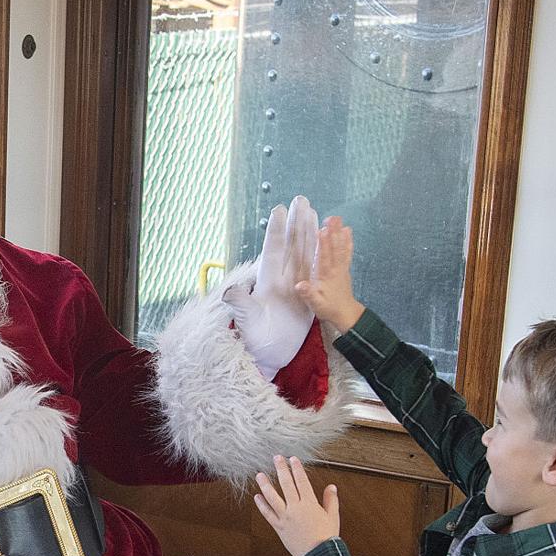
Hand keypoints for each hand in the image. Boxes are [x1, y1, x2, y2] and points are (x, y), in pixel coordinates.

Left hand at [225, 196, 319, 378]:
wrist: (269, 356)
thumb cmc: (255, 340)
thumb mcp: (246, 321)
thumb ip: (240, 305)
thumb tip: (230, 292)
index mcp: (266, 282)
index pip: (272, 251)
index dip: (276, 231)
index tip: (280, 209)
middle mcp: (280, 280)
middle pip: (290, 247)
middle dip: (296, 224)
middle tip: (301, 200)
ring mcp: (294, 287)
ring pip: (304, 256)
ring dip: (309, 235)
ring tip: (314, 212)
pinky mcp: (306, 296)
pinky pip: (315, 273)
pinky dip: (321, 258)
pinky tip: (325, 243)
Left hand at [254, 455, 341, 555]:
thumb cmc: (326, 537)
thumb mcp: (333, 516)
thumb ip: (331, 500)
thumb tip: (331, 487)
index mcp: (310, 503)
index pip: (302, 481)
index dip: (296, 468)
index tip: (292, 459)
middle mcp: (295, 508)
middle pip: (286, 484)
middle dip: (281, 469)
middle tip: (276, 458)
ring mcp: (285, 517)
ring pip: (273, 497)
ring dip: (265, 485)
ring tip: (260, 475)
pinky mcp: (279, 527)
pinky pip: (268, 514)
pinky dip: (262, 505)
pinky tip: (257, 497)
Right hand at [294, 216, 363, 334]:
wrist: (345, 314)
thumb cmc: (329, 308)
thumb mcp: (315, 304)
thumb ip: (308, 294)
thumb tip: (300, 285)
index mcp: (327, 276)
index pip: (325, 257)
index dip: (323, 244)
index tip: (321, 230)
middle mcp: (336, 269)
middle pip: (334, 248)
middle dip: (333, 233)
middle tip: (332, 218)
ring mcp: (341, 268)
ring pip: (341, 248)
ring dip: (340, 234)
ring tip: (339, 220)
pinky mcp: (345, 268)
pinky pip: (346, 252)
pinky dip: (347, 241)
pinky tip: (347, 231)